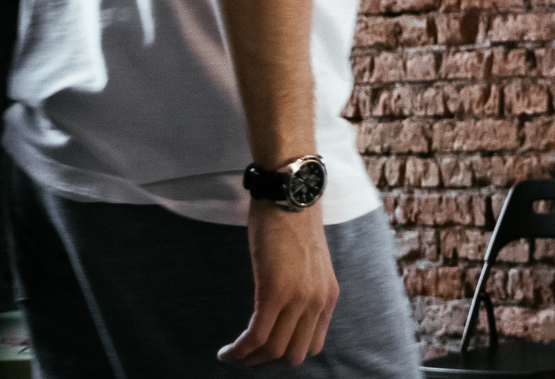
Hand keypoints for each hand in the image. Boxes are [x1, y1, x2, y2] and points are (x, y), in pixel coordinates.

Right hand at [219, 201, 337, 366]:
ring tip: (232, 356)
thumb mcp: (307, 264)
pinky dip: (239, 350)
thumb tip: (284, 312)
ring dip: (249, 360)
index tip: (264, 352)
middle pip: (293, 355)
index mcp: (328, 297)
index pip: (312, 346)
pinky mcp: (274, 290)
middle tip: (245, 358)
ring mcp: (298, 297)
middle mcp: (318, 301)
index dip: (285, 355)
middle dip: (266, 363)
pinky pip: (256, 336)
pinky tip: (226, 351)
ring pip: (273, 350)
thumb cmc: (292, 223)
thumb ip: (303, 289)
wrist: (289, 193)